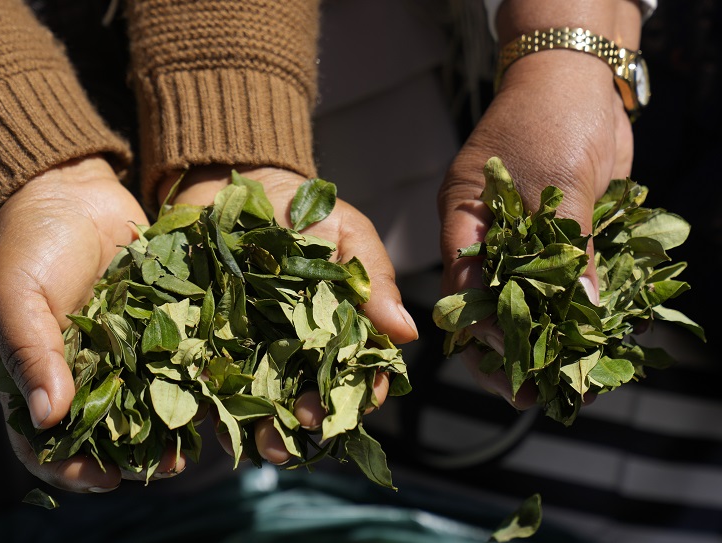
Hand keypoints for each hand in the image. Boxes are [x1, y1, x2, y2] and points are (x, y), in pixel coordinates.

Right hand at [0, 156, 183, 491]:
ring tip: (198, 439)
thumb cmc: (26, 242)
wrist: (69, 189)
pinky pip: (173, 358)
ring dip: (171, 425)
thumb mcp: (16, 295)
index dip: (72, 468)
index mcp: (35, 374)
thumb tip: (47, 419)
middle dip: (137, 456)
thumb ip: (30, 353)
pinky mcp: (154, 322)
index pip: (44, 442)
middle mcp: (81, 371)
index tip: (106, 480)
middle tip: (170, 466)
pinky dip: (191, 377)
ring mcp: (120, 349)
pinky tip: (215, 389)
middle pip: (107, 432)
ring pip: (147, 403)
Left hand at [158, 165, 417, 463]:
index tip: (340, 409)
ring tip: (260, 446)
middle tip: (295, 434)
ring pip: (262, 404)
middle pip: (309, 400)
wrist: (233, 185)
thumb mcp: (347, 234)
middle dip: (304, 426)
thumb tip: (407, 333)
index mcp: (339, 329)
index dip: (353, 397)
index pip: (356, 374)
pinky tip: (209, 417)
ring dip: (263, 431)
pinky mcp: (208, 344)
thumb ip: (373, 279)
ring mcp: (252, 351)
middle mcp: (298, 350)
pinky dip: (210, 405)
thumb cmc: (303, 209)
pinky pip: (211, 382)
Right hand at [438, 51, 633, 407]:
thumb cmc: (552, 115)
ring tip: (568, 381)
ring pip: (525, 300)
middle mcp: (485, 233)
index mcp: (462, 217)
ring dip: (546, 338)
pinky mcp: (555, 237)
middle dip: (507, 350)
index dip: (477, 325)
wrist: (582, 78)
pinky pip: (561, 282)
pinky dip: (576, 311)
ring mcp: (520, 237)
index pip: (460, 282)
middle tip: (531, 393)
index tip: (505, 358)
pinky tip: (593, 342)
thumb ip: (568, 245)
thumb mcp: (558, 181)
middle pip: (487, 304)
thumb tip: (584, 309)